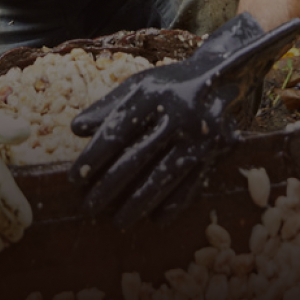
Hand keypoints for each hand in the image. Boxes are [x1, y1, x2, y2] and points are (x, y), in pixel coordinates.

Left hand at [68, 14, 299, 228]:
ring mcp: (201, 134)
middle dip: (109, 187)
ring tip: (118, 222)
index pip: (117, 130)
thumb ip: (108, 106)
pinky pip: (192, 185)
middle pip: (137, 158)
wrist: (225, 77)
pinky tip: (155, 219)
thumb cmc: (172, 84)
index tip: (74, 179)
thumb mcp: (140, 85)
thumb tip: (76, 129)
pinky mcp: (219, 151)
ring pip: (163, 177)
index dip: (93, 157)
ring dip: (138, 204)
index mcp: (153, 93)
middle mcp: (178, 112)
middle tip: (88, 208)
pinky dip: (173, 205)